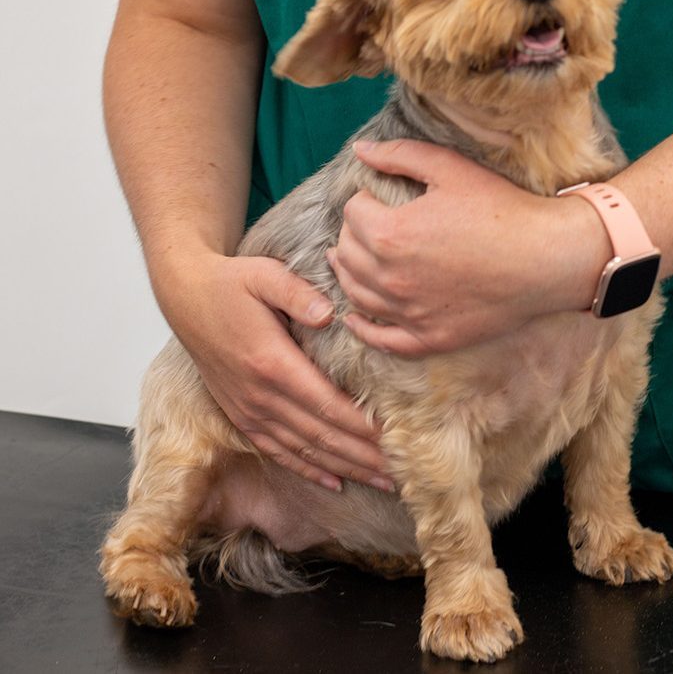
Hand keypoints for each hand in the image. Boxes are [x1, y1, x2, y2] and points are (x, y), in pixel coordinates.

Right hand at [152, 251, 393, 491]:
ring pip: (304, 450)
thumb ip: (298, 292)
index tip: (395, 439)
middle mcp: (260, 395)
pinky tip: (335, 482)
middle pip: (322, 436)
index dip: (362, 426)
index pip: (327, 405)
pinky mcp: (241, 415)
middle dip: (364, 457)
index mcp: (272, 363)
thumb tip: (329, 314)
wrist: (185, 296)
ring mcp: (248, 409)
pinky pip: (278, 451)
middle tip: (403, 472)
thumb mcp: (264, 274)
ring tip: (383, 481)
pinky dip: (308, 469)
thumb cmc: (231, 283)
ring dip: (345, 468)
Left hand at [327, 140, 610, 356]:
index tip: (378, 197)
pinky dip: (361, 328)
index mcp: (390, 233)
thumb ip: (399, 155)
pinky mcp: (428, 338)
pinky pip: (380, 338)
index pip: (353, 213)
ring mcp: (409, 312)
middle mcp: (391, 277)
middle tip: (368, 224)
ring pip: (356, 294)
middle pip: (347, 253)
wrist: (547, 258)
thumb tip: (360, 150)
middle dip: (352, 234)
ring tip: (350, 261)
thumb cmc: (502, 209)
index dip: (364, 199)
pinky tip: (353, 318)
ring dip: (348, 273)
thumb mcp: (450, 168)